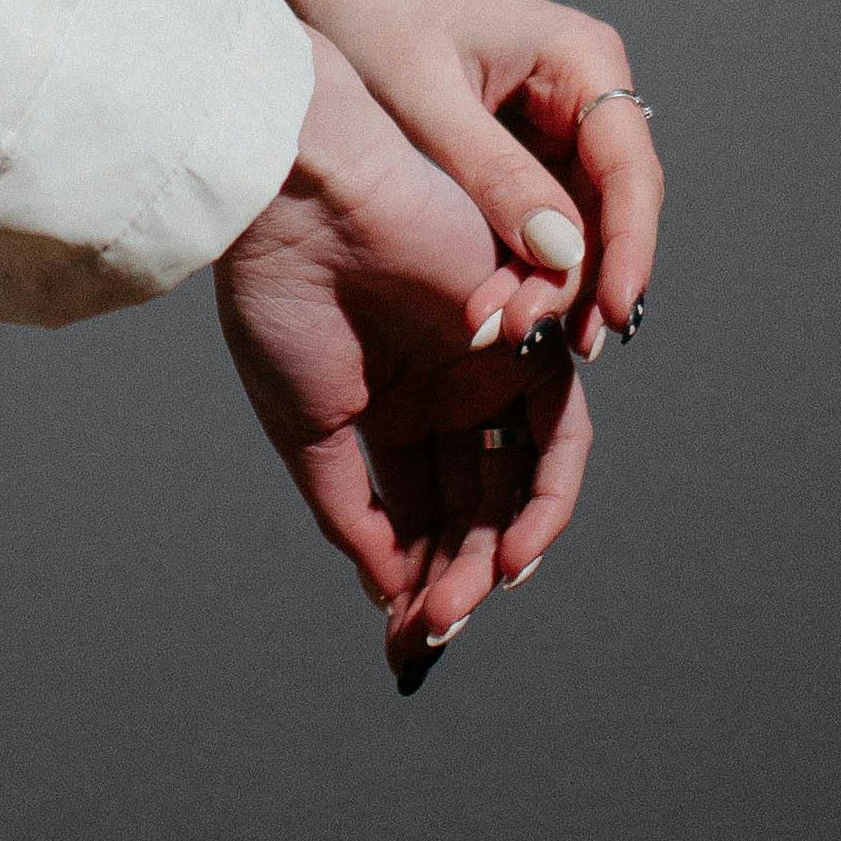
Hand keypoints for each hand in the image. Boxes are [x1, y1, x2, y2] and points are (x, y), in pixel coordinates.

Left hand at [168, 0, 661, 357]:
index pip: (629, 168)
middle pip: (612, 205)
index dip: (629, 245)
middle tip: (561, 345)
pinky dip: (521, 265)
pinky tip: (503, 311)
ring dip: (553, 281)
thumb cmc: (367, 12)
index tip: (613, 311)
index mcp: (581, 58)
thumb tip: (563, 254)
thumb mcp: (427, 101)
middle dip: (587, 276)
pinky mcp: (512, 151)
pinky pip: (535, 219)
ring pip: (577, 221)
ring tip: (520, 339)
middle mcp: (580, 91)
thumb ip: (494, 176)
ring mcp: (550, 123)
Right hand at [213, 32, 595, 681]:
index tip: (404, 639)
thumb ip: (355, 513)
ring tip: (472, 596)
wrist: (301, 201)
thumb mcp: (308, 430)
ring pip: (521, 475)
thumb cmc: (284, 299)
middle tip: (434, 627)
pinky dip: (542, 491)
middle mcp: (449, 390)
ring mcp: (490, 364)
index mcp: (394, 408)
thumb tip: (390, 593)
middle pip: (479, 503)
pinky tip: (507, 544)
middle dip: (462, 573)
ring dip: (506, 546)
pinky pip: (557, 425)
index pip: (425, 509)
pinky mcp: (530, 333)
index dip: (421, 576)